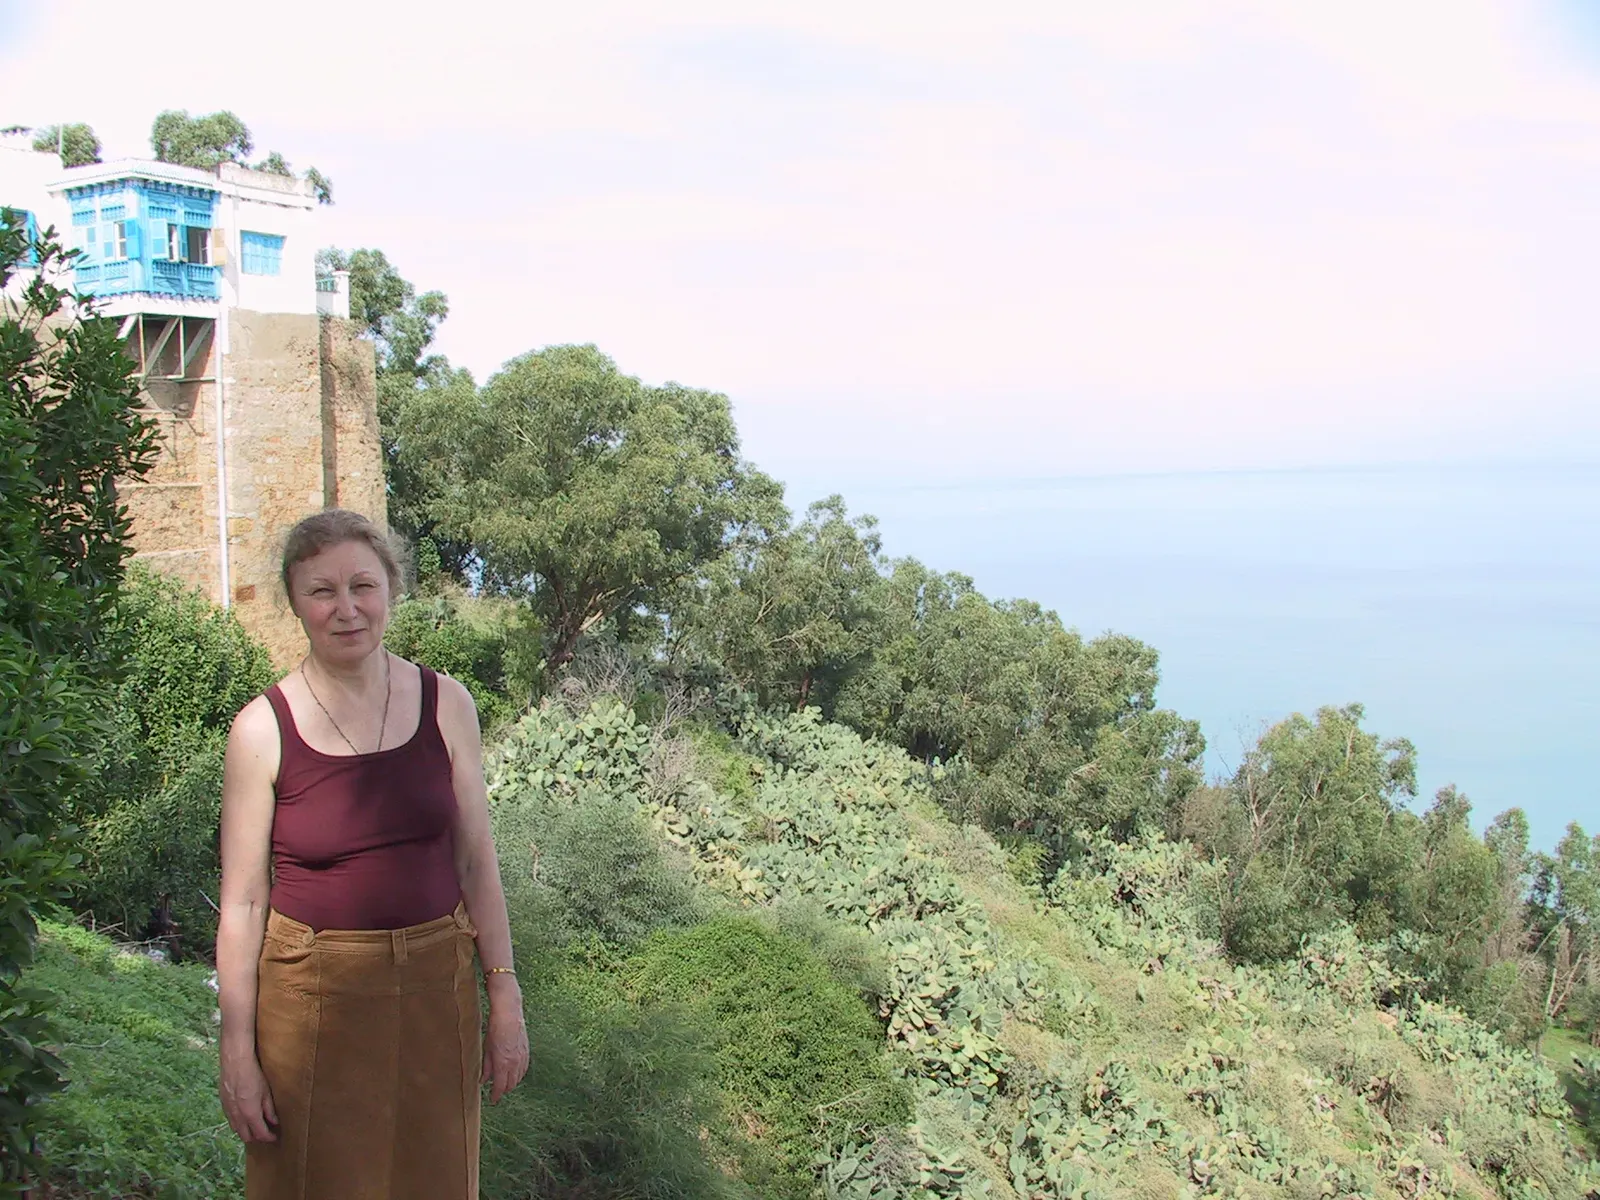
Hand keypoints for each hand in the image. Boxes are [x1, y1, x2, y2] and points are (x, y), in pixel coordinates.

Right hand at [220, 1051, 278, 1142]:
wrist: (235, 1062)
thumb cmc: (253, 1075)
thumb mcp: (266, 1092)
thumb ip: (269, 1110)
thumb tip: (274, 1122)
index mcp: (250, 1114)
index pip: (260, 1134)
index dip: (269, 1137)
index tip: (275, 1137)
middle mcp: (237, 1116)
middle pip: (246, 1136)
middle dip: (257, 1138)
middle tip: (266, 1133)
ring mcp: (228, 1111)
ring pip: (237, 1130)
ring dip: (247, 1131)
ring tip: (256, 1126)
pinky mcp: (223, 1105)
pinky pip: (231, 1120)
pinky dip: (239, 1123)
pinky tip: (245, 1117)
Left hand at [483, 980, 528, 1103]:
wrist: (509, 1012)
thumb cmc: (495, 1028)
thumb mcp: (487, 1049)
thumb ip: (486, 1066)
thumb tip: (483, 1080)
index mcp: (503, 1064)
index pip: (500, 1087)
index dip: (496, 1095)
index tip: (492, 1100)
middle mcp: (515, 1063)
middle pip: (511, 1084)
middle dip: (503, 1090)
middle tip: (496, 1092)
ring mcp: (522, 1056)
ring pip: (519, 1077)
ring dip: (512, 1083)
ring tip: (504, 1084)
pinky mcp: (527, 1050)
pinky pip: (524, 1068)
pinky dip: (519, 1074)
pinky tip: (515, 1073)